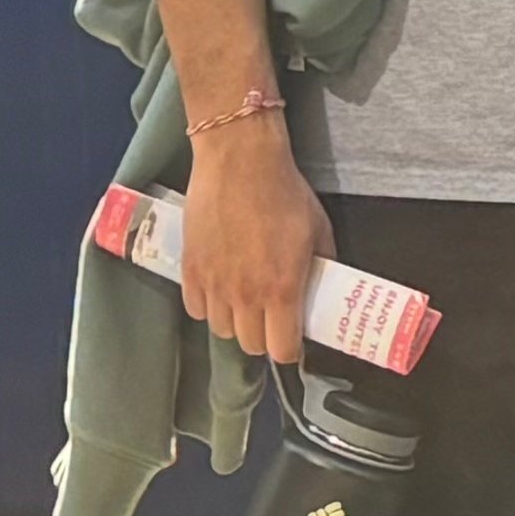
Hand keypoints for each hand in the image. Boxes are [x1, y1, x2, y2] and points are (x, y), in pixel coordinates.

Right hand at [182, 125, 331, 374]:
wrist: (241, 164)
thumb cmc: (286, 193)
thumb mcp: (319, 230)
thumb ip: (322, 264)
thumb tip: (325, 284)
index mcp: (281, 289)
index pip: (282, 349)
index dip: (292, 350)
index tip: (296, 340)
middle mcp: (244, 295)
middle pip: (251, 345)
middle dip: (265, 337)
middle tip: (274, 318)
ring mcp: (213, 285)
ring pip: (222, 329)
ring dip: (237, 322)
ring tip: (248, 301)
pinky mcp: (189, 271)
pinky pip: (196, 309)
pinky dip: (209, 306)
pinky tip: (221, 289)